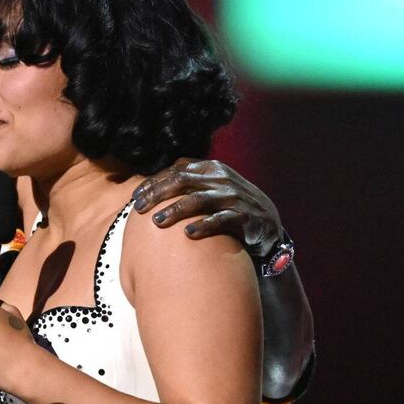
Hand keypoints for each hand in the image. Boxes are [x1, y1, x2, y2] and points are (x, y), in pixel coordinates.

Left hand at [131, 158, 282, 259]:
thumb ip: (186, 185)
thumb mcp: (209, 190)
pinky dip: (204, 225)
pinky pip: (222, 219)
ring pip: (199, 199)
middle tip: (139, 209)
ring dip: (175, 209)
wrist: (267, 225)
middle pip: (182, 181)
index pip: (176, 171)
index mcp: (210, 168)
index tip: (135, 198)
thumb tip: (148, 190)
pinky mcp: (246, 216)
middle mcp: (221, 179)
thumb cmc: (229, 208)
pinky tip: (187, 234)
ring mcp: (234, 196)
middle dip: (158, 194)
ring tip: (157, 221)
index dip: (154, 182)